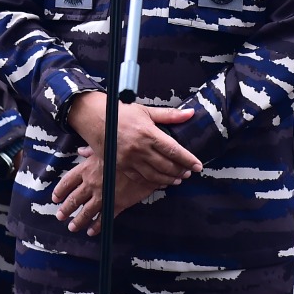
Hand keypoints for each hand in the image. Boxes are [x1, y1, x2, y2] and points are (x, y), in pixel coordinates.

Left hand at [52, 145, 162, 235]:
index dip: (60, 191)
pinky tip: (91, 231)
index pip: (67, 182)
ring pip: (86, 211)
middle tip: (60, 216)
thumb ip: (91, 151)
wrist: (146, 164)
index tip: (55, 198)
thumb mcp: (106, 149)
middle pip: (74, 199)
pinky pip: (103, 218)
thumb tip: (80, 150)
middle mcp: (92, 184)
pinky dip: (96, 226)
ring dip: (77, 221)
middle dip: (66, 209)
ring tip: (72, 227)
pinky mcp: (116, 204)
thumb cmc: (125, 153)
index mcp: (87, 169)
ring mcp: (103, 195)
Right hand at [66, 92, 199, 188]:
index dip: (188, 159)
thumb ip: (170, 115)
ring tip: (178, 179)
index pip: (174, 150)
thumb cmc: (122, 113)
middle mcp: (139, 148)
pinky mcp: (121, 166)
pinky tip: (161, 182)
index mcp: (148, 133)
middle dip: (181, 171)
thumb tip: (190, 113)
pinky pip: (140, 178)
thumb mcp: (147, 111)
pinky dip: (153, 182)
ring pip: (154, 175)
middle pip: (166, 165)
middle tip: (189, 173)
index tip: (198, 165)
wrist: (95, 119)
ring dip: (169, 179)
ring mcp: (129, 159)